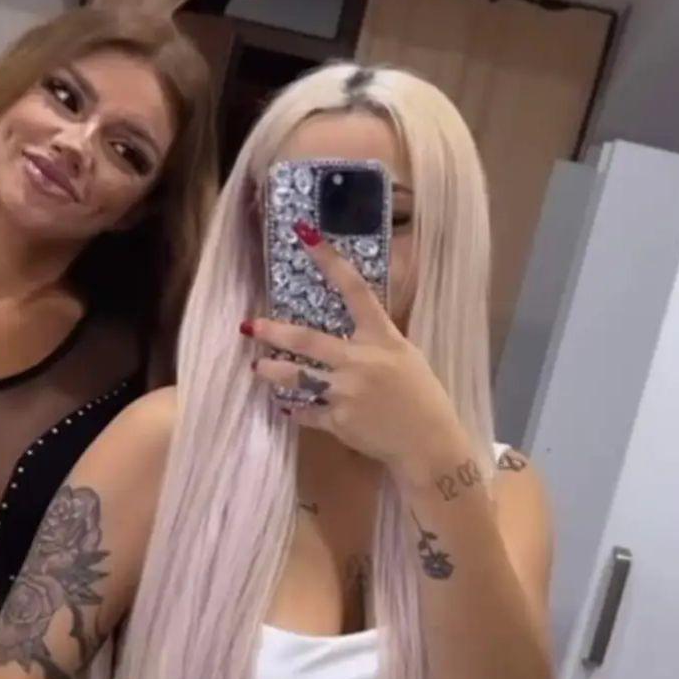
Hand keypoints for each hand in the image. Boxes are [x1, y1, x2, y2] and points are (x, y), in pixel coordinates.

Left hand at [244, 221, 458, 477]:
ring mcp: (346, 392)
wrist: (428, 443)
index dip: (329, 260)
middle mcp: (359, 361)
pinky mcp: (338, 421)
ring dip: (272, 372)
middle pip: (307, 340)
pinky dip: (295, 411)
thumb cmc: (422, 396)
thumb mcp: (405, 356)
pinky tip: (285, 407)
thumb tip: (351, 330)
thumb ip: (376, 340)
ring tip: (257, 368)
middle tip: (250, 326)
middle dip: (274, 332)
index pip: (355, 289)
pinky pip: (306, 413)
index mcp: (382, 337)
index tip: (305, 235)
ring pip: (297, 378)